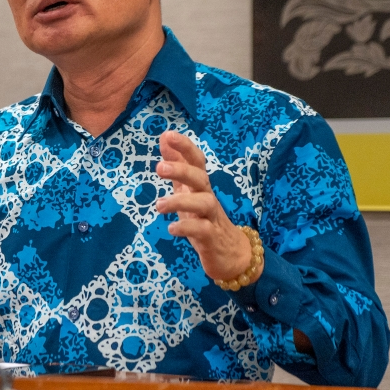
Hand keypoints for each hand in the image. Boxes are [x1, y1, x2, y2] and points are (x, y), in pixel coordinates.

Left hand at [155, 131, 260, 284]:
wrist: (230, 254)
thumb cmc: (203, 218)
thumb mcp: (187, 191)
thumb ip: (177, 166)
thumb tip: (164, 138)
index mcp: (200, 186)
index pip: (196, 161)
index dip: (185, 147)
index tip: (167, 135)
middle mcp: (207, 197)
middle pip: (200, 178)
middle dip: (181, 170)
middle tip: (159, 168)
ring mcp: (211, 217)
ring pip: (203, 203)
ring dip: (181, 201)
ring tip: (159, 205)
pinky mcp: (212, 238)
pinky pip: (202, 230)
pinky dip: (187, 228)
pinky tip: (172, 228)